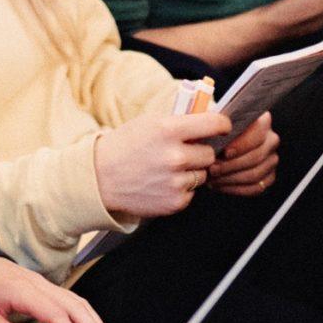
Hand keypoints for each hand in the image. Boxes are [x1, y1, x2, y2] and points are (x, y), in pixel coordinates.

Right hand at [94, 113, 229, 217]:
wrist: (100, 178)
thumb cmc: (126, 146)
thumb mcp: (150, 123)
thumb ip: (181, 121)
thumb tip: (212, 120)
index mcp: (169, 130)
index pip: (215, 124)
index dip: (222, 125)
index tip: (222, 127)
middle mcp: (175, 156)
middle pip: (210, 153)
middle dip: (200, 151)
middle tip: (184, 151)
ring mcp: (175, 181)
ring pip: (202, 174)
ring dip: (191, 171)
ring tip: (168, 168)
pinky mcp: (174, 202)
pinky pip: (192, 191)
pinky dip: (182, 188)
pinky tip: (163, 182)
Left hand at [208, 113, 278, 196]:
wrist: (216, 144)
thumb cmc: (215, 131)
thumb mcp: (215, 121)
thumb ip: (217, 123)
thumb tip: (213, 132)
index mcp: (262, 121)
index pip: (258, 133)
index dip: (242, 144)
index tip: (224, 152)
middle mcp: (271, 139)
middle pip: (256, 156)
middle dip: (231, 165)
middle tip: (212, 168)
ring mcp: (271, 160)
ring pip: (254, 174)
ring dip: (229, 178)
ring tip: (212, 177)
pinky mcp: (268, 177)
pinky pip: (255, 188)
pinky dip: (234, 188)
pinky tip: (220, 184)